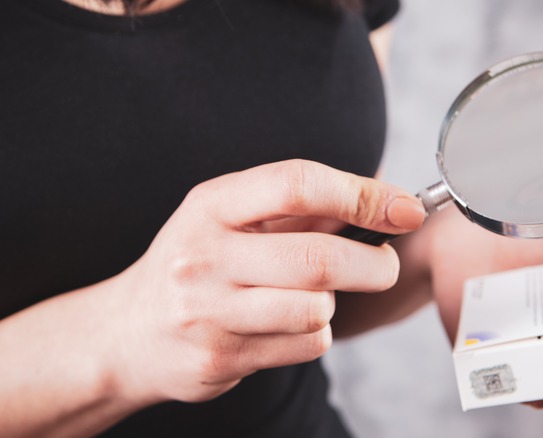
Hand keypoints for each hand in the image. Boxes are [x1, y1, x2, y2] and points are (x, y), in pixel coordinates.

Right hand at [108, 159, 424, 404]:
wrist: (128, 334)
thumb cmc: (199, 263)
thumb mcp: (231, 219)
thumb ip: (300, 208)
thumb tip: (385, 204)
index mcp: (212, 205)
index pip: (297, 184)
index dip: (362, 194)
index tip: (404, 208)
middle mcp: (205, 254)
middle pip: (318, 258)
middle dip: (373, 263)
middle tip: (385, 264)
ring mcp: (209, 310)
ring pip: (316, 308)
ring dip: (332, 303)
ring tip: (310, 297)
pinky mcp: (220, 356)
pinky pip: (307, 344)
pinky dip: (315, 334)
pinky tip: (286, 325)